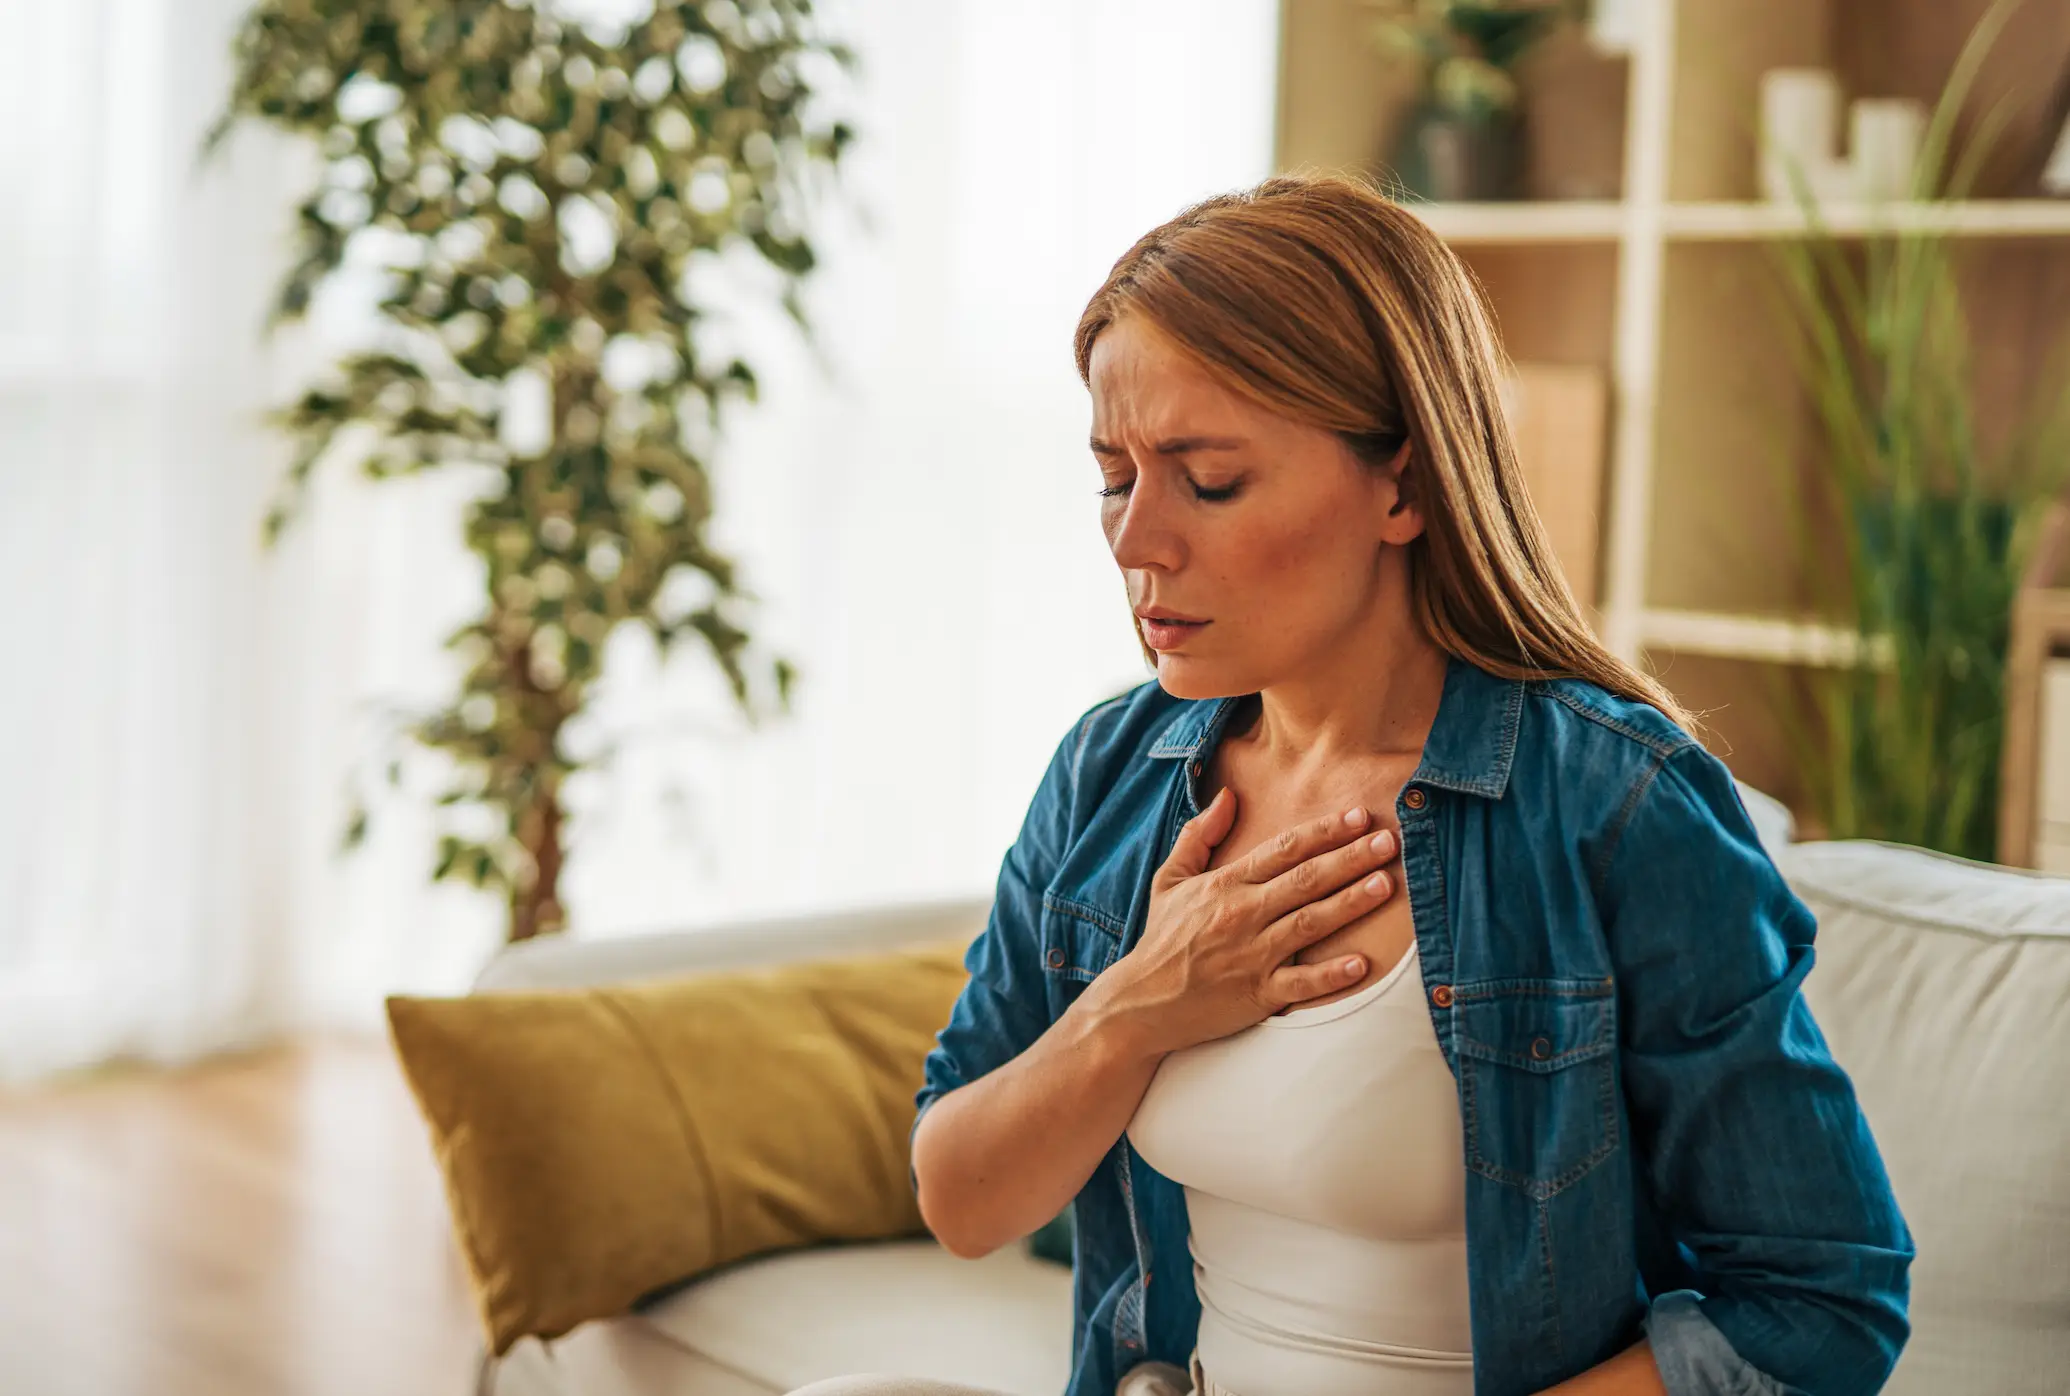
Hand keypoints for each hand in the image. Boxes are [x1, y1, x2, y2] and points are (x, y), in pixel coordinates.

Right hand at [1083, 789, 1398, 1058]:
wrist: (1141, 1003)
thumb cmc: (1161, 940)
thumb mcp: (1170, 880)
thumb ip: (1198, 836)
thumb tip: (1227, 796)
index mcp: (1225, 885)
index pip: (1283, 850)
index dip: (1324, 832)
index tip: (1358, 817)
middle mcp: (1243, 915)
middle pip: (1306, 880)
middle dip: (1351, 858)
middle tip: (1389, 841)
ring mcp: (1252, 956)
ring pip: (1310, 923)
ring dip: (1351, 902)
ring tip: (1386, 884)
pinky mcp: (1257, 995)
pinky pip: (1300, 985)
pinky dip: (1331, 976)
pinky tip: (1362, 964)